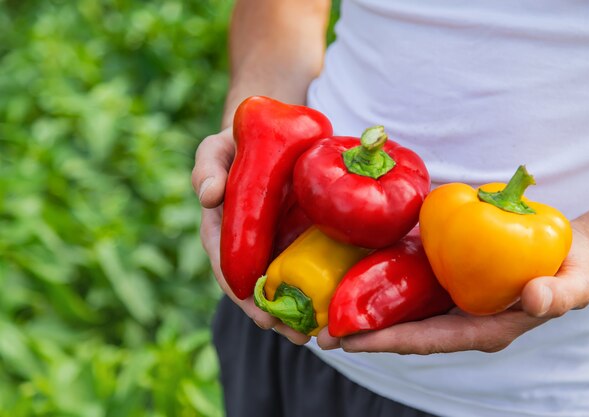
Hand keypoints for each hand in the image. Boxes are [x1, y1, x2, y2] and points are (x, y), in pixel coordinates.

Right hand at [192, 128, 310, 344]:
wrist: (270, 132)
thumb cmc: (237, 142)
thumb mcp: (217, 149)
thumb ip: (207, 167)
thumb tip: (208, 196)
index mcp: (223, 230)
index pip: (228, 269)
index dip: (242, 295)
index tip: (260, 316)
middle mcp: (250, 243)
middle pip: (259, 287)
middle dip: (276, 315)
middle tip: (299, 336)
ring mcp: (276, 241)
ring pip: (286, 282)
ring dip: (300, 311)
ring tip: (320, 334)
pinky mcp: (302, 234)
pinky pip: (310, 262)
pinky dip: (319, 286)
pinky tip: (336, 304)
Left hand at [316, 226, 588, 353]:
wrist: (566, 249)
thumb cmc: (570, 268)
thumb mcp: (573, 283)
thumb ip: (557, 295)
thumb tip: (531, 299)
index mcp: (482, 329)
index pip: (428, 340)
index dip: (388, 341)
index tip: (350, 340)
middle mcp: (458, 318)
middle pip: (403, 331)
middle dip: (362, 333)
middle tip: (318, 333)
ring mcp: (448, 298)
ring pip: (400, 310)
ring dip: (361, 311)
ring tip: (321, 310)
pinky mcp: (444, 277)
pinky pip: (408, 284)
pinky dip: (379, 284)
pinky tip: (351, 275)